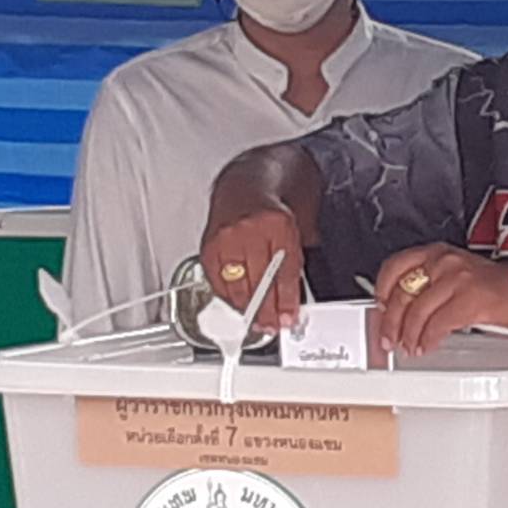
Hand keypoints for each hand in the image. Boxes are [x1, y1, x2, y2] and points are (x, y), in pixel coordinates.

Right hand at [200, 175, 304, 332]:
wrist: (246, 183)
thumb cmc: (273, 208)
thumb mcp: (298, 228)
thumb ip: (297, 260)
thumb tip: (293, 299)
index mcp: (279, 224)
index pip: (283, 271)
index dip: (286, 300)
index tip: (288, 317)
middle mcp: (251, 228)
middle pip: (259, 280)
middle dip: (266, 309)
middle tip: (272, 325)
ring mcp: (227, 236)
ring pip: (235, 283)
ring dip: (246, 308)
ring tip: (256, 321)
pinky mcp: (209, 243)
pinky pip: (216, 278)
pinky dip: (227, 295)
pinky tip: (237, 304)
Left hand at [374, 244, 507, 354]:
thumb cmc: (495, 286)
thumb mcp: (456, 273)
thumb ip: (430, 283)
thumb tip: (401, 308)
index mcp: (438, 253)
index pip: (395, 266)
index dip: (382, 291)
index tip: (380, 308)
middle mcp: (445, 262)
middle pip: (403, 294)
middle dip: (391, 322)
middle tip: (388, 338)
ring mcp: (457, 280)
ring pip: (417, 313)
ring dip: (409, 336)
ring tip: (410, 346)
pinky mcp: (469, 300)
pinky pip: (437, 325)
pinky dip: (428, 340)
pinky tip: (427, 346)